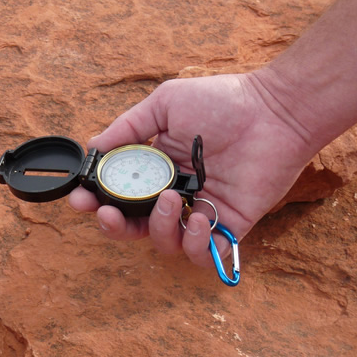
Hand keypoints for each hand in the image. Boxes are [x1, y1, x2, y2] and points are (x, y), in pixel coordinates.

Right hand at [68, 72, 314, 267]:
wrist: (274, 111)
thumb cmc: (222, 102)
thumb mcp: (164, 104)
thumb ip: (127, 128)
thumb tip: (92, 147)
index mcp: (155, 170)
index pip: (117, 195)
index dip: (95, 202)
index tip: (82, 198)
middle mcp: (173, 194)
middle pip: (132, 227)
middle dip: (113, 226)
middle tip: (109, 213)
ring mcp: (199, 211)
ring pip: (163, 243)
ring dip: (159, 227)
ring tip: (172, 200)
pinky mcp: (228, 225)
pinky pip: (202, 254)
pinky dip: (194, 244)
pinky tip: (197, 217)